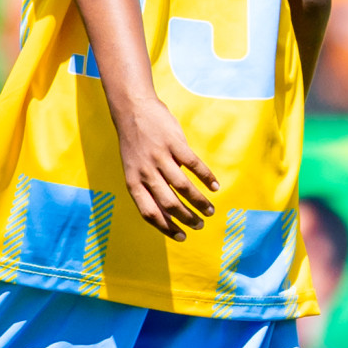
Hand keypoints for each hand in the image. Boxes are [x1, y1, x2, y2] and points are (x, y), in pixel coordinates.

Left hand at [112, 96, 219, 240]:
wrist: (133, 110)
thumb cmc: (135, 143)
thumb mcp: (133, 168)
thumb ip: (147, 187)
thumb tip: (166, 211)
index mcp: (133, 182)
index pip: (149, 213)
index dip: (167, 228)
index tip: (182, 237)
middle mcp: (146, 172)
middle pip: (169, 203)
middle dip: (187, 218)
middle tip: (200, 225)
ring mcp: (160, 157)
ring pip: (183, 186)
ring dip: (199, 201)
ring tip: (210, 210)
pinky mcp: (174, 143)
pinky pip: (193, 165)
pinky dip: (206, 177)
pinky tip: (215, 186)